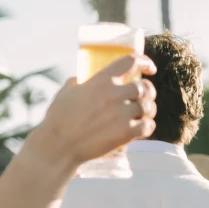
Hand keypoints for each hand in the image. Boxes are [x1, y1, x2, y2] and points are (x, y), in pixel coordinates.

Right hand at [25, 54, 157, 168]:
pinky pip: (148, 126)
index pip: (130, 62)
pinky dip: (148, 126)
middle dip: (148, 92)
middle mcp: (114, 94)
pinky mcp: (126, 133)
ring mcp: (121, 114)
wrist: (59, 146)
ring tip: (143, 114)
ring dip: (149, 110)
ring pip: (148, 107)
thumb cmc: (58, 119)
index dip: (145, 62)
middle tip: (145, 97)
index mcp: (101, 80)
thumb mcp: (66, 92)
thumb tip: (79, 79)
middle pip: (144, 87)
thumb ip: (77, 83)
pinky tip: (143, 128)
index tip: (150, 68)